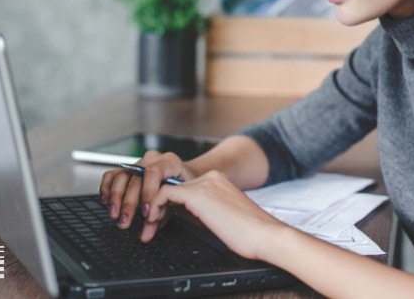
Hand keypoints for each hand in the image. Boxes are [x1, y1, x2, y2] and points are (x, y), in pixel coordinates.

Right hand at [99, 151, 196, 235]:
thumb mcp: (179, 200)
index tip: (145, 213)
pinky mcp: (127, 169)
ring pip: (121, 176)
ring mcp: (139, 163)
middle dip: (129, 203)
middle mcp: (153, 160)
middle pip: (135, 178)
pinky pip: (112, 175)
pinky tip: (107, 201)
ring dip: (115, 198)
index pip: (154, 173)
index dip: (147, 193)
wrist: (184, 178)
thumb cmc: (183, 188)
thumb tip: (145, 234)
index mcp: (170, 162)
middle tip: (125, 221)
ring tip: (114, 215)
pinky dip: (107, 188)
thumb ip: (162, 216)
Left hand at [144, 170, 287, 259]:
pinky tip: (153, 221)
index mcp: (218, 181)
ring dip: (152, 209)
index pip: (183, 188)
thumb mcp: (220, 217)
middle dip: (157, 207)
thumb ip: (201, 210)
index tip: (160, 222)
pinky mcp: (198, 194)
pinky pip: (164, 194)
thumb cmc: (249, 234)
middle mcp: (211, 177)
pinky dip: (154, 207)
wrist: (265, 235)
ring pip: (165, 189)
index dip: (168, 205)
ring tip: (148, 228)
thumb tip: (178, 214)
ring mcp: (204, 183)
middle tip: (149, 228)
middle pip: (173, 187)